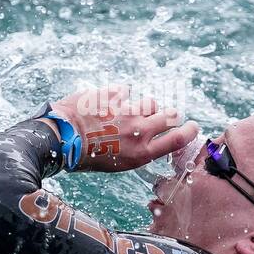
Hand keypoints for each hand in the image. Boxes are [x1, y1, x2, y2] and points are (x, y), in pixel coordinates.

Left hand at [46, 85, 198, 172]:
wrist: (61, 139)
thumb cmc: (86, 157)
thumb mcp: (117, 164)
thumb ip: (137, 150)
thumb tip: (148, 140)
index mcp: (141, 152)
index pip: (178, 139)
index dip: (189, 131)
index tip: (192, 126)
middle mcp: (139, 131)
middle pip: (170, 116)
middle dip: (170, 115)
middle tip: (164, 116)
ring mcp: (127, 111)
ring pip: (150, 102)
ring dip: (146, 105)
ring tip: (133, 110)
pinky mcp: (113, 95)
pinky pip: (126, 90)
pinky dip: (121, 94)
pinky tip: (111, 101)